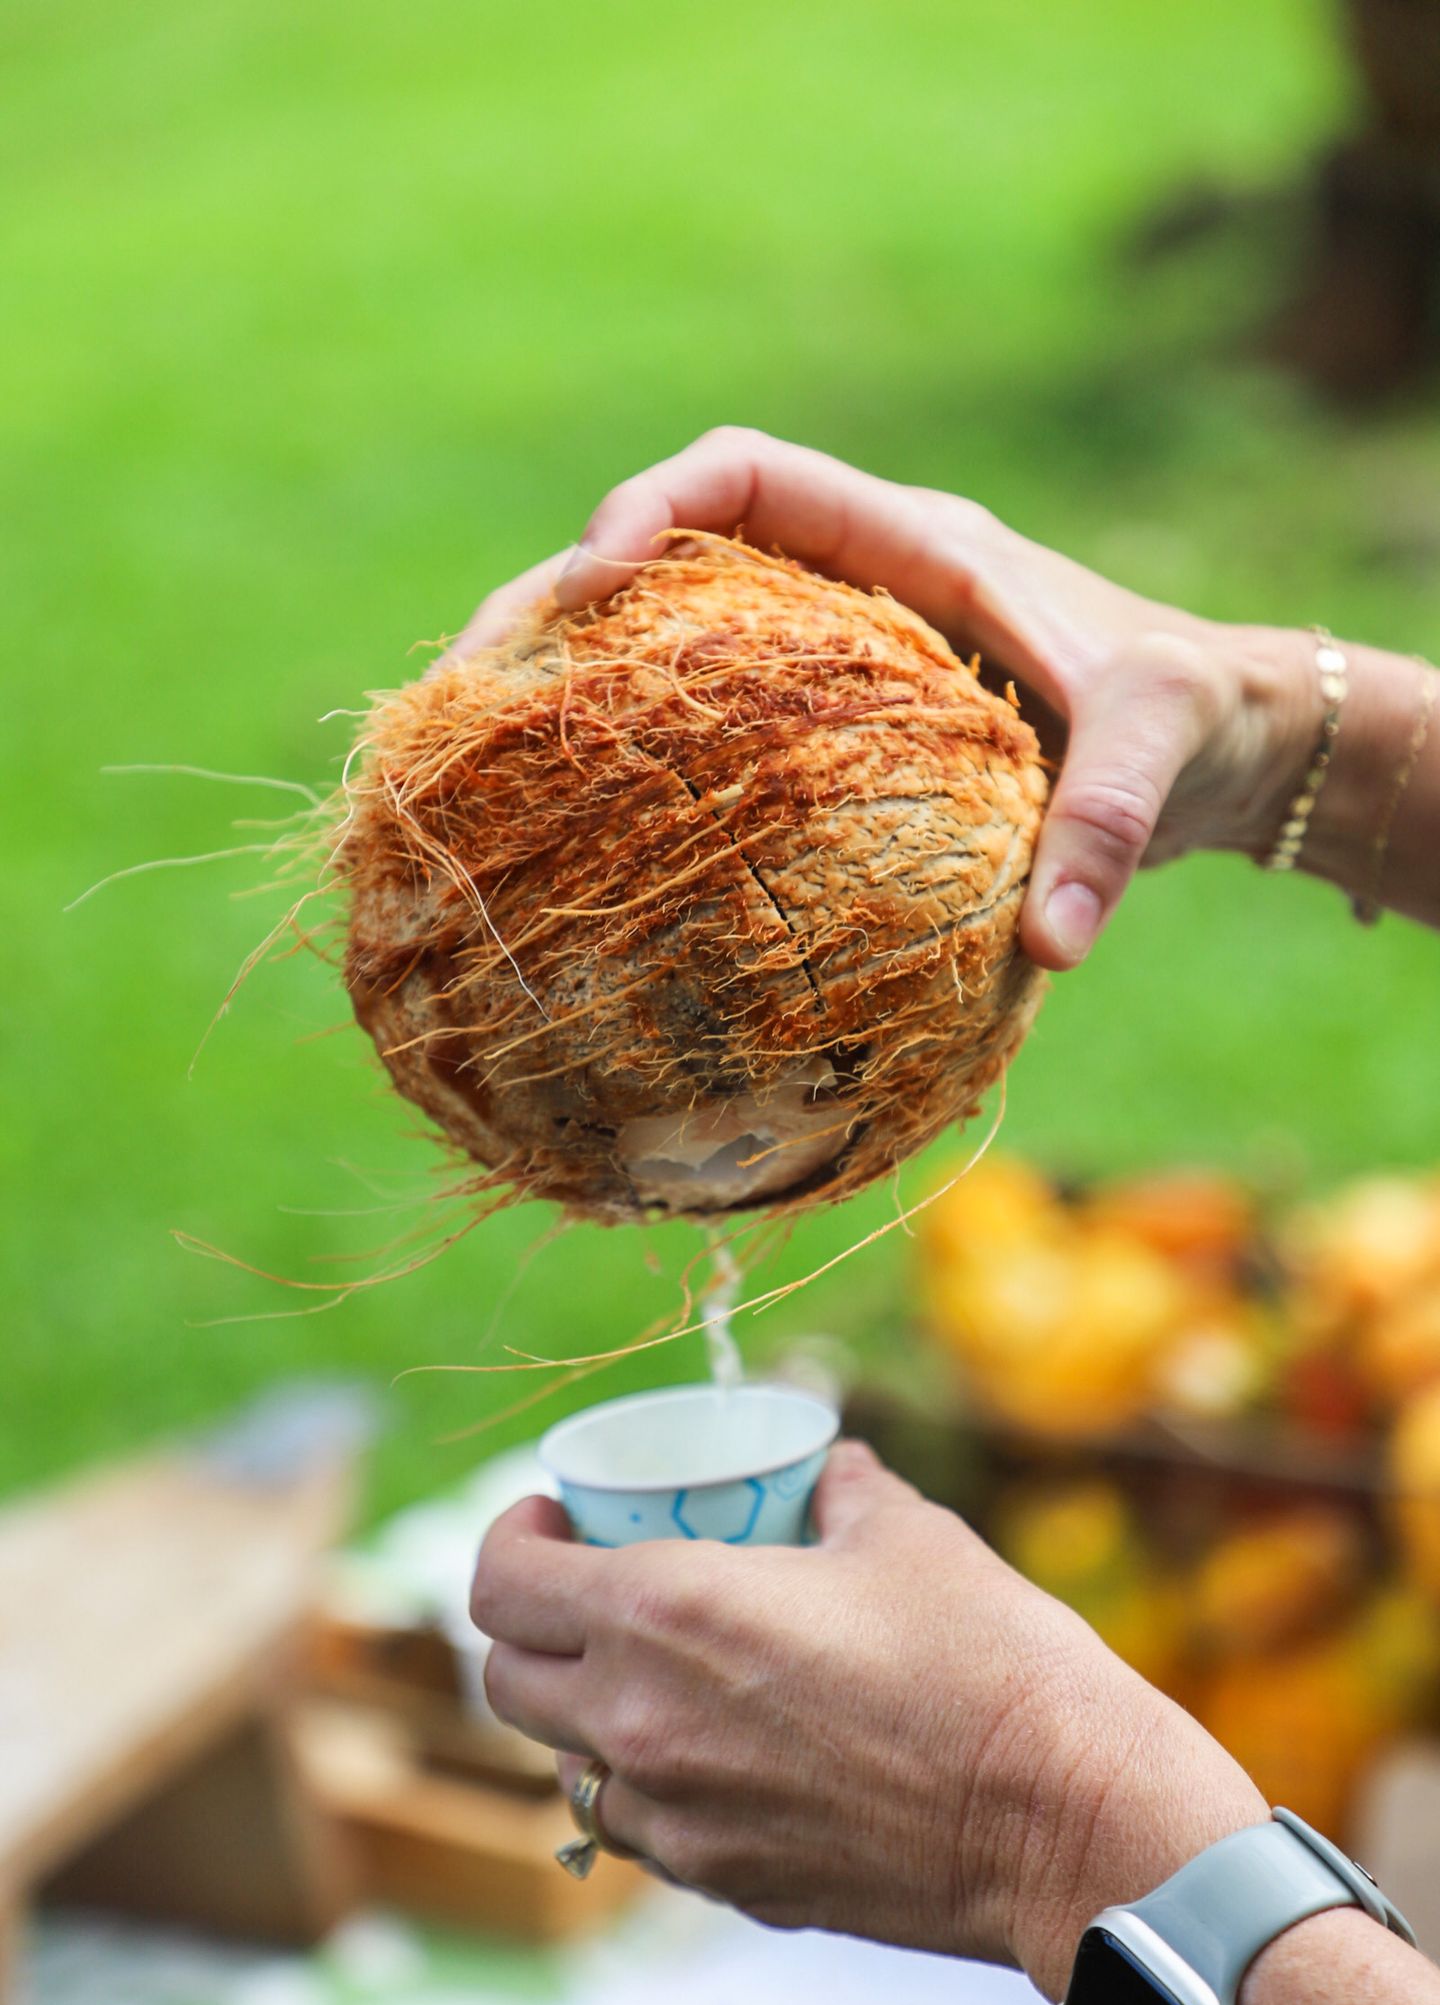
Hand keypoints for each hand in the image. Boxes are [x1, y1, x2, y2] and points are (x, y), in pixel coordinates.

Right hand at [452, 429, 1318, 967]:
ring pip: (668, 656)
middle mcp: (850, 592)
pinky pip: (708, 741)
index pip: (750, 476)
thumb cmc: (1194, 718)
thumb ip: (1114, 831)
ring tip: (470, 782)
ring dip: (569, 698)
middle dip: (554, 608)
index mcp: (912, 547)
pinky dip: (634, 776)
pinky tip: (578, 860)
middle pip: (665, 564)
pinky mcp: (828, 748)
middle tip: (466, 692)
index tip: (593, 580)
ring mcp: (829, 671)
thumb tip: (1051, 946)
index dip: (655, 505)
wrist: (1227, 746)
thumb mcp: (1165, 750)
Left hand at [474, 1443, 1264, 1996]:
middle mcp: (641, 1722)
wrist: (1059, 1821)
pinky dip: (647, 1784)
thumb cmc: (987, 1659)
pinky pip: (641, 1829)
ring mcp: (677, 1818)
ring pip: (566, 1769)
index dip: (510, 1540)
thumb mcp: (907, 1534)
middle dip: (529, 1627)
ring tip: (653, 1674)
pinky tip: (715, 1750)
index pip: (501, 1585)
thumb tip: (826, 1469)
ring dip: (583, 1714)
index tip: (551, 1520)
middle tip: (589, 1589)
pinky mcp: (725, 1883)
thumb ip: (841, 1488)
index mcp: (663, 1613)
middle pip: (506, 1682)